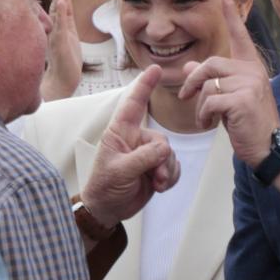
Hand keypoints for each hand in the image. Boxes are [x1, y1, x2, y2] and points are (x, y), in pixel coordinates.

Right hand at [40, 0, 82, 102]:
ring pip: (58, 10)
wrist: (62, 79)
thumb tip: (64, 9)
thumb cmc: (65, 59)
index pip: (63, 1)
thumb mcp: (68, 36)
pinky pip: (59, 25)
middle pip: (59, 1)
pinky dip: (60, 14)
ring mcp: (56, 33)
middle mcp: (56, 26)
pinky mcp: (58, 42)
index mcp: (60, 23)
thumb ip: (65, 21)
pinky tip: (61, 2)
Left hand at [81, 65, 179, 228]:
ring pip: (170, 155)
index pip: (133, 104)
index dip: (143, 86)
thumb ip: (142, 158)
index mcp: (119, 133)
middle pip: (161, 140)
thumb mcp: (120, 172)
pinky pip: (174, 167)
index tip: (154, 69)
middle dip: (161, 161)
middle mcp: (135, 140)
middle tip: (153, 177)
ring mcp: (147, 154)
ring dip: (166, 172)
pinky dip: (171, 177)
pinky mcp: (156, 168)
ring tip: (155, 184)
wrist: (109, 210)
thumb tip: (164, 150)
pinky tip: (160, 186)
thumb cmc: (105, 187)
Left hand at [181, 0, 279, 166]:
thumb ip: (212, 81)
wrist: (269, 148)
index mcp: (252, 68)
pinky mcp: (242, 100)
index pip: (240, 37)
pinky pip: (209, 101)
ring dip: (199, 106)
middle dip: (193, 82)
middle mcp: (253, 72)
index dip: (231, 16)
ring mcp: (249, 85)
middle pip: (211, 64)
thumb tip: (189, 65)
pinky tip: (211, 125)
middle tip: (185, 97)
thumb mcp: (230, 98)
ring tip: (206, 119)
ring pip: (208, 86)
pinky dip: (204, 116)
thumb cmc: (250, 124)